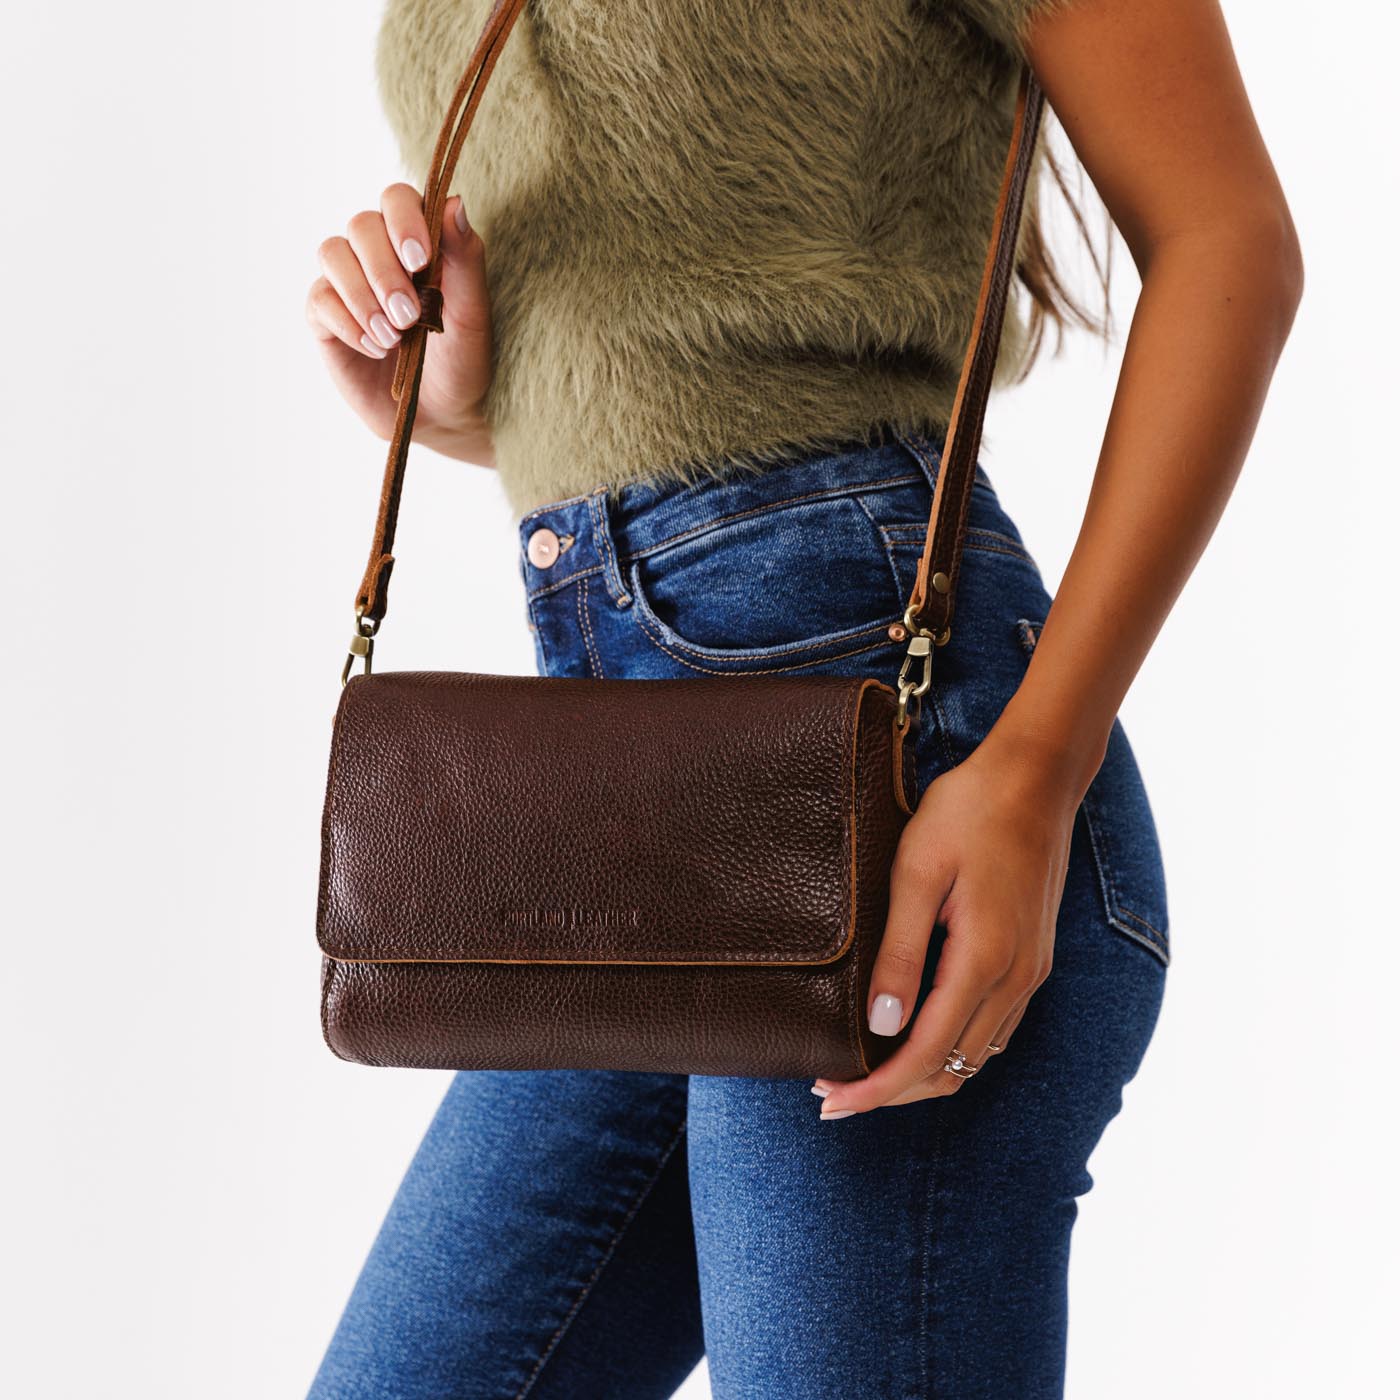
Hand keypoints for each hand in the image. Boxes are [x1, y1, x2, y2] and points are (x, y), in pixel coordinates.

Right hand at [305, 183, 495, 465]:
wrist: (444, 415)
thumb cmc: (463, 360)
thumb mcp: (472, 314)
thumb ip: (466, 258)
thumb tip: (454, 201)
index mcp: (418, 240)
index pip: (397, 199)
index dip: (402, 219)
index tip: (419, 259)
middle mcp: (379, 253)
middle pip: (361, 224)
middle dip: (384, 270)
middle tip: (409, 315)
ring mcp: (349, 283)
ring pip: (332, 253)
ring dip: (363, 296)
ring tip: (394, 337)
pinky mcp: (326, 317)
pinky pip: (319, 299)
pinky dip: (348, 324)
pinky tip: (376, 349)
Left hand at [813, 729, 1081, 1116]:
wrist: (1035, 778)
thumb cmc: (968, 813)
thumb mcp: (917, 872)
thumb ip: (901, 951)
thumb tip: (880, 1024)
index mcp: (984, 960)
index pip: (924, 1053)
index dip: (875, 1088)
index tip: (829, 1099)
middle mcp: (1016, 979)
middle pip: (951, 1068)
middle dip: (891, 1091)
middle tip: (833, 1092)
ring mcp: (1030, 972)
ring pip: (975, 1056)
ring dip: (921, 1072)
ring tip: (866, 1069)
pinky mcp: (1033, 960)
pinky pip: (992, 1029)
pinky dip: (950, 1047)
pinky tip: (914, 1035)